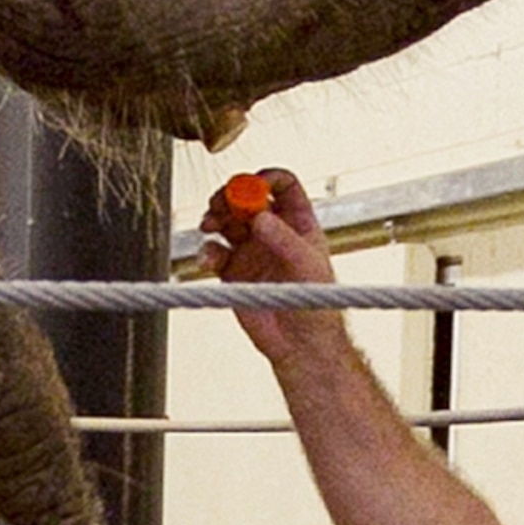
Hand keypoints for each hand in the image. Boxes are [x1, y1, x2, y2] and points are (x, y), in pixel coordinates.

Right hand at [198, 168, 344, 365]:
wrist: (299, 346)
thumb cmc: (317, 307)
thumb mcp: (308, 267)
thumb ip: (285, 240)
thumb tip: (261, 216)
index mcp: (297, 223)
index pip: (282, 186)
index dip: (266, 178)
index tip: (252, 184)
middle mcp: (272, 232)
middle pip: (246, 197)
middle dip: (230, 195)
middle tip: (220, 202)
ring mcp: (250, 250)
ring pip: (226, 220)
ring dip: (213, 217)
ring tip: (209, 224)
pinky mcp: (232, 271)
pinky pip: (213, 252)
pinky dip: (206, 251)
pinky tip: (210, 260)